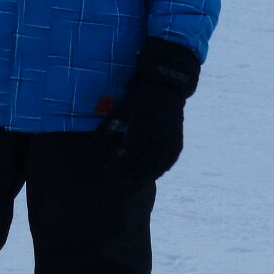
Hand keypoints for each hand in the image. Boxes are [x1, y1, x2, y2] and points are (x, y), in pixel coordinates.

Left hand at [101, 38, 200, 184]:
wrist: (168, 90)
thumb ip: (110, 123)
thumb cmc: (142, 97)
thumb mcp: (123, 105)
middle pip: (142, 163)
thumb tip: (95, 140)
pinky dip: (156, 172)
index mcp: (145, 127)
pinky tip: (147, 176)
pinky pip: (166, 164)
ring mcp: (170, 143)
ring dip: (141, 177)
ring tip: (129, 182)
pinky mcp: (177, 145)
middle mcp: (159, 138)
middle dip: (127, 174)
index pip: (129, 152)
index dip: (117, 163)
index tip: (107, 170)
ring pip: (155, 167)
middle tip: (116, 181)